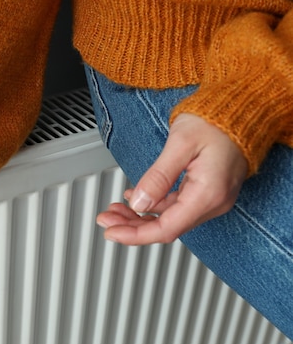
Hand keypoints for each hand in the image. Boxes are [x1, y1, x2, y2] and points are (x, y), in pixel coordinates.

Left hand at [96, 113, 247, 244]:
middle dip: (132, 226)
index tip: (112, 232)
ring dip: (139, 216)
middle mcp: (213, 202)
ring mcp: (211, 198)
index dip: (136, 235)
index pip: (167, 228)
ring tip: (114, 209)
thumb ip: (158, 177)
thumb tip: (139, 203)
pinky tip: (134, 199)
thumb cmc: (214, 121)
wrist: (237, 109)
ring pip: (169, 218)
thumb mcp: (180, 145)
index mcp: (208, 194)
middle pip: (166, 227)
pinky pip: (175, 206)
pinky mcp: (206, 191)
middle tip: (105, 220)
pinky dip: (153, 205)